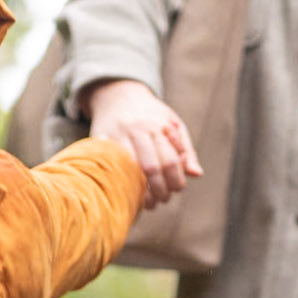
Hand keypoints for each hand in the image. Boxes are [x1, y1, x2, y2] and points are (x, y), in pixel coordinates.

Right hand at [84, 79, 199, 207]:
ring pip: (130, 171)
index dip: (176, 180)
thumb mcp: (173, 124)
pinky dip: (123, 185)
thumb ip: (187, 150)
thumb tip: (197, 175)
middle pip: (151, 168)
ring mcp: (117, 137)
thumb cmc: (150, 114)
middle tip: (164, 199)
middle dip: (160, 190)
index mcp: (158, 127)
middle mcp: (137, 131)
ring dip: (141, 193)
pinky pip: (113, 169)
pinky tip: (130, 194)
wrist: (117, 95)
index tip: (177, 188)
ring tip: (149, 203)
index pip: (170, 161)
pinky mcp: (101, 144)